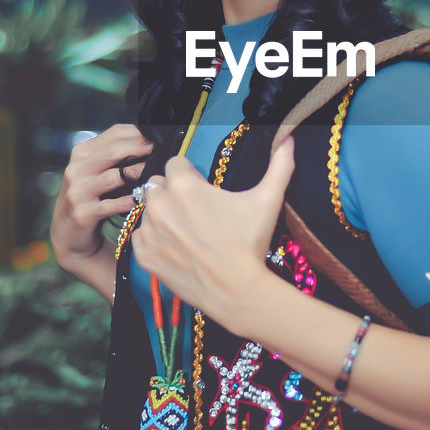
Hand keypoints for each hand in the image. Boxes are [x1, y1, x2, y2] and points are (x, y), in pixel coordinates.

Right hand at [51, 124, 153, 276]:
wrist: (69, 233)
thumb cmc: (91, 197)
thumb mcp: (96, 171)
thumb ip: (116, 156)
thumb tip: (149, 141)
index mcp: (82, 153)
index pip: (115, 133)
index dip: (139, 133)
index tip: (160, 136)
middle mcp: (76, 169)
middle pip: (114, 151)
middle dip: (141, 149)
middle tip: (162, 151)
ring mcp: (78, 192)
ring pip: (112, 177)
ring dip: (136, 173)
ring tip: (155, 173)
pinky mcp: (82, 213)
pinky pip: (109, 206)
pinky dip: (127, 202)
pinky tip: (140, 200)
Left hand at [131, 137, 294, 331]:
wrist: (236, 291)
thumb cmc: (250, 243)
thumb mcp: (267, 200)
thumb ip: (279, 165)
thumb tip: (289, 139)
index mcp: (184, 186)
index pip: (175, 163)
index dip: (190, 175)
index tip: (203, 190)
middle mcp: (160, 204)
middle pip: (158, 185)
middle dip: (173, 192)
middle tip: (196, 211)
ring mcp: (149, 231)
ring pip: (148, 210)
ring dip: (163, 215)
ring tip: (188, 232)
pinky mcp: (143, 254)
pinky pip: (140, 235)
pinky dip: (154, 238)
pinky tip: (177, 247)